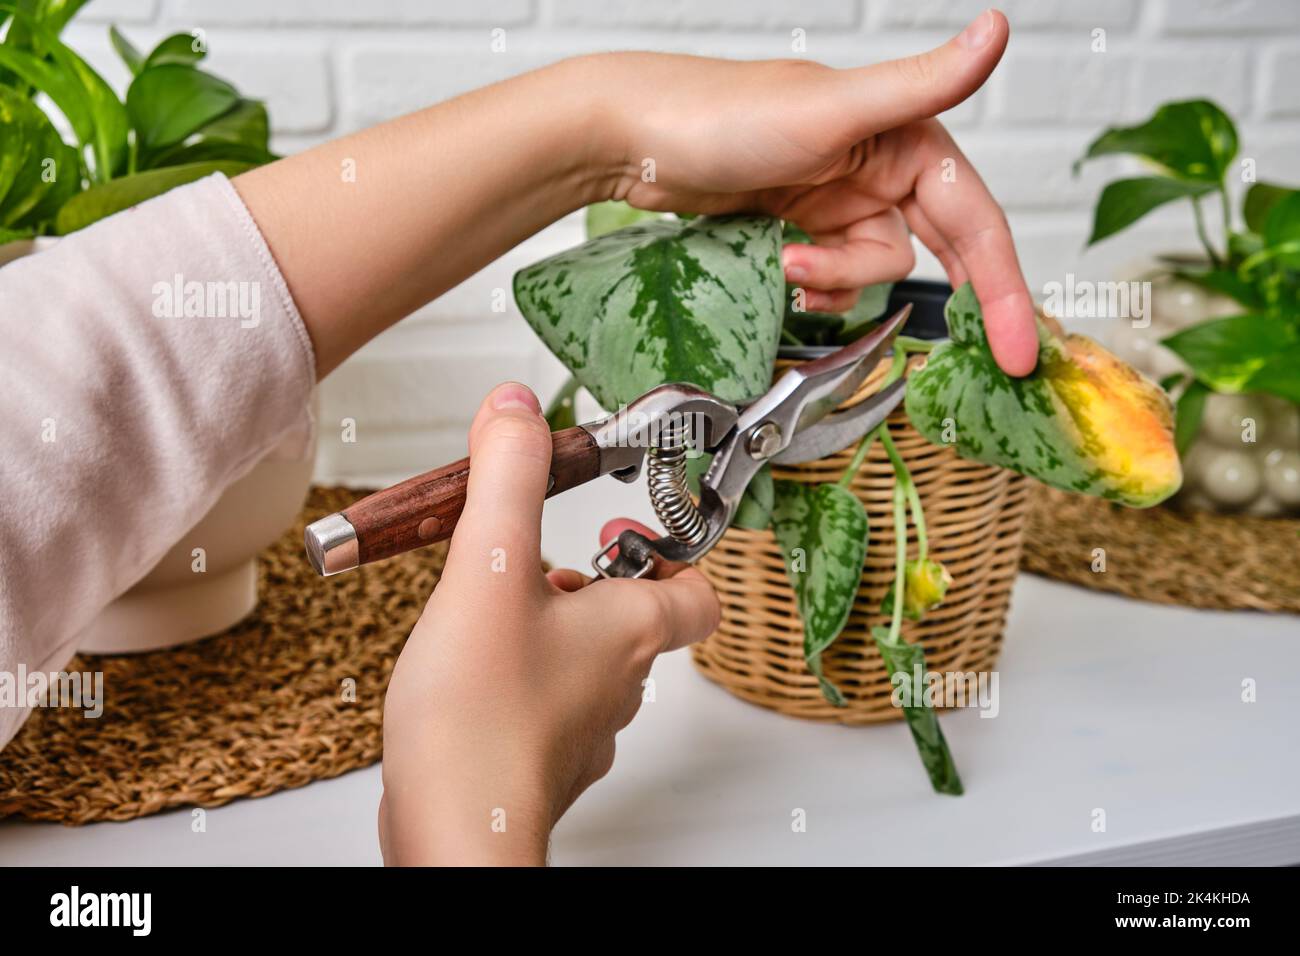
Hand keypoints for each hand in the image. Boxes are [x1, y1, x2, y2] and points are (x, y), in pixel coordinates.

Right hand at [378, 383, 719, 865]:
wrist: (453, 831)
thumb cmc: (481, 717)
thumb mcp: (489, 569)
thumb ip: (508, 480)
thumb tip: (517, 409)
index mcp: (629, 630)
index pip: (699, 592)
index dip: (684, 554)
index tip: (643, 527)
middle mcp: (617, 683)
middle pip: (636, 620)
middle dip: (590, 580)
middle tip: (540, 558)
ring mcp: (581, 730)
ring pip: (587, 663)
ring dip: (550, 625)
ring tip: (492, 604)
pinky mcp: (537, 760)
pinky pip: (545, 704)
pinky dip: (518, 675)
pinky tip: (468, 667)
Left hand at [593, 10, 1036, 375]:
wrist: (630, 138)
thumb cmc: (721, 111)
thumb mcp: (830, 108)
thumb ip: (919, 84)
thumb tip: (996, 29)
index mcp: (904, 138)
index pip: (976, 222)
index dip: (1005, 287)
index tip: (1019, 349)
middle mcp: (878, 169)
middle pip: (937, 252)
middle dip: (950, 300)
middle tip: (983, 360)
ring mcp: (836, 203)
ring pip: (872, 272)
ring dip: (839, 281)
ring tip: (791, 266)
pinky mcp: (798, 227)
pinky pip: (830, 277)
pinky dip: (814, 285)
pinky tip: (781, 273)